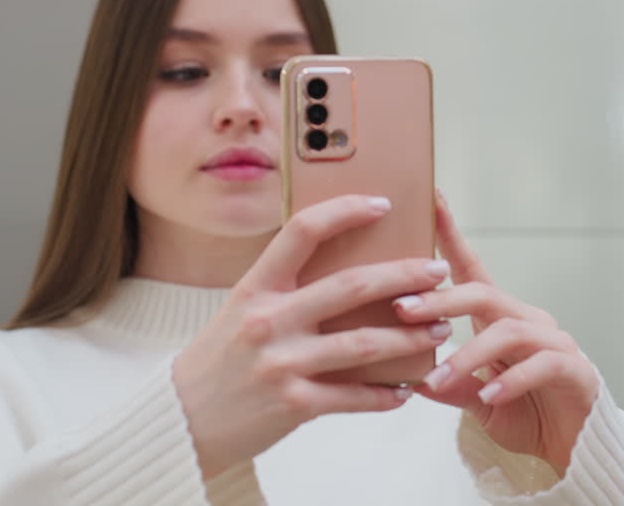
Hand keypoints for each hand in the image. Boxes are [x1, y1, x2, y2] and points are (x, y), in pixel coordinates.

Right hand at [171, 195, 452, 476]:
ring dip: (410, 337)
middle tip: (438, 272)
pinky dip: (386, 393)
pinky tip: (406, 388)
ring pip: (364, 344)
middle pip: (351, 287)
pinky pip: (353, 396)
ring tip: (440, 331)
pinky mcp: (293, 404)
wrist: (183, 419)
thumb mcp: (242, 309)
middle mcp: (269, 320)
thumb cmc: (220, 358)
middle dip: (405, 277)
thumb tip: (346, 262)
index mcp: (255, 286)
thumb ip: (285, 287)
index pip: (303, 231)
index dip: (346, 211)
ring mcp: (281, 363)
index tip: (384, 205)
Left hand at [394, 190, 599, 476]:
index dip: (452, 236)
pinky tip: (490, 394)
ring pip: (507, 331)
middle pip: (483, 294)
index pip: (473, 271)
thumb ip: (452, 386)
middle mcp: (529, 320)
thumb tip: (413, 379)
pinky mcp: (574, 369)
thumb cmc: (527, 414)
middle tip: (403, 309)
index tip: (430, 200)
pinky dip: (511, 380)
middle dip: (441, 299)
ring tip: (437, 379)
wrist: (576, 448)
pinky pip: (541, 365)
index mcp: (502, 319)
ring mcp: (554, 342)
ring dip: (467, 354)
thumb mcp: (478, 400)